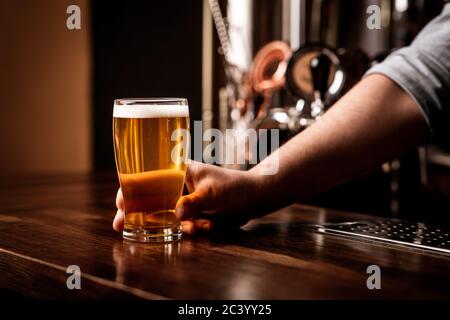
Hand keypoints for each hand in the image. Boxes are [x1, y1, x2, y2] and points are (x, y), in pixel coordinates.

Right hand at [113, 161, 260, 234]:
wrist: (254, 198)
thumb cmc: (234, 187)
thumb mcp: (213, 193)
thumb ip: (194, 202)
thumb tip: (177, 214)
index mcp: (178, 171)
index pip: (146, 177)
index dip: (129, 189)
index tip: (120, 204)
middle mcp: (176, 186)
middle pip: (148, 199)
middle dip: (137, 214)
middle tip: (122, 226)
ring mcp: (184, 202)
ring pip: (165, 217)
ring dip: (178, 226)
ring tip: (201, 226)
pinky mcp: (193, 216)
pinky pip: (183, 227)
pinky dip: (194, 229)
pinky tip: (210, 225)